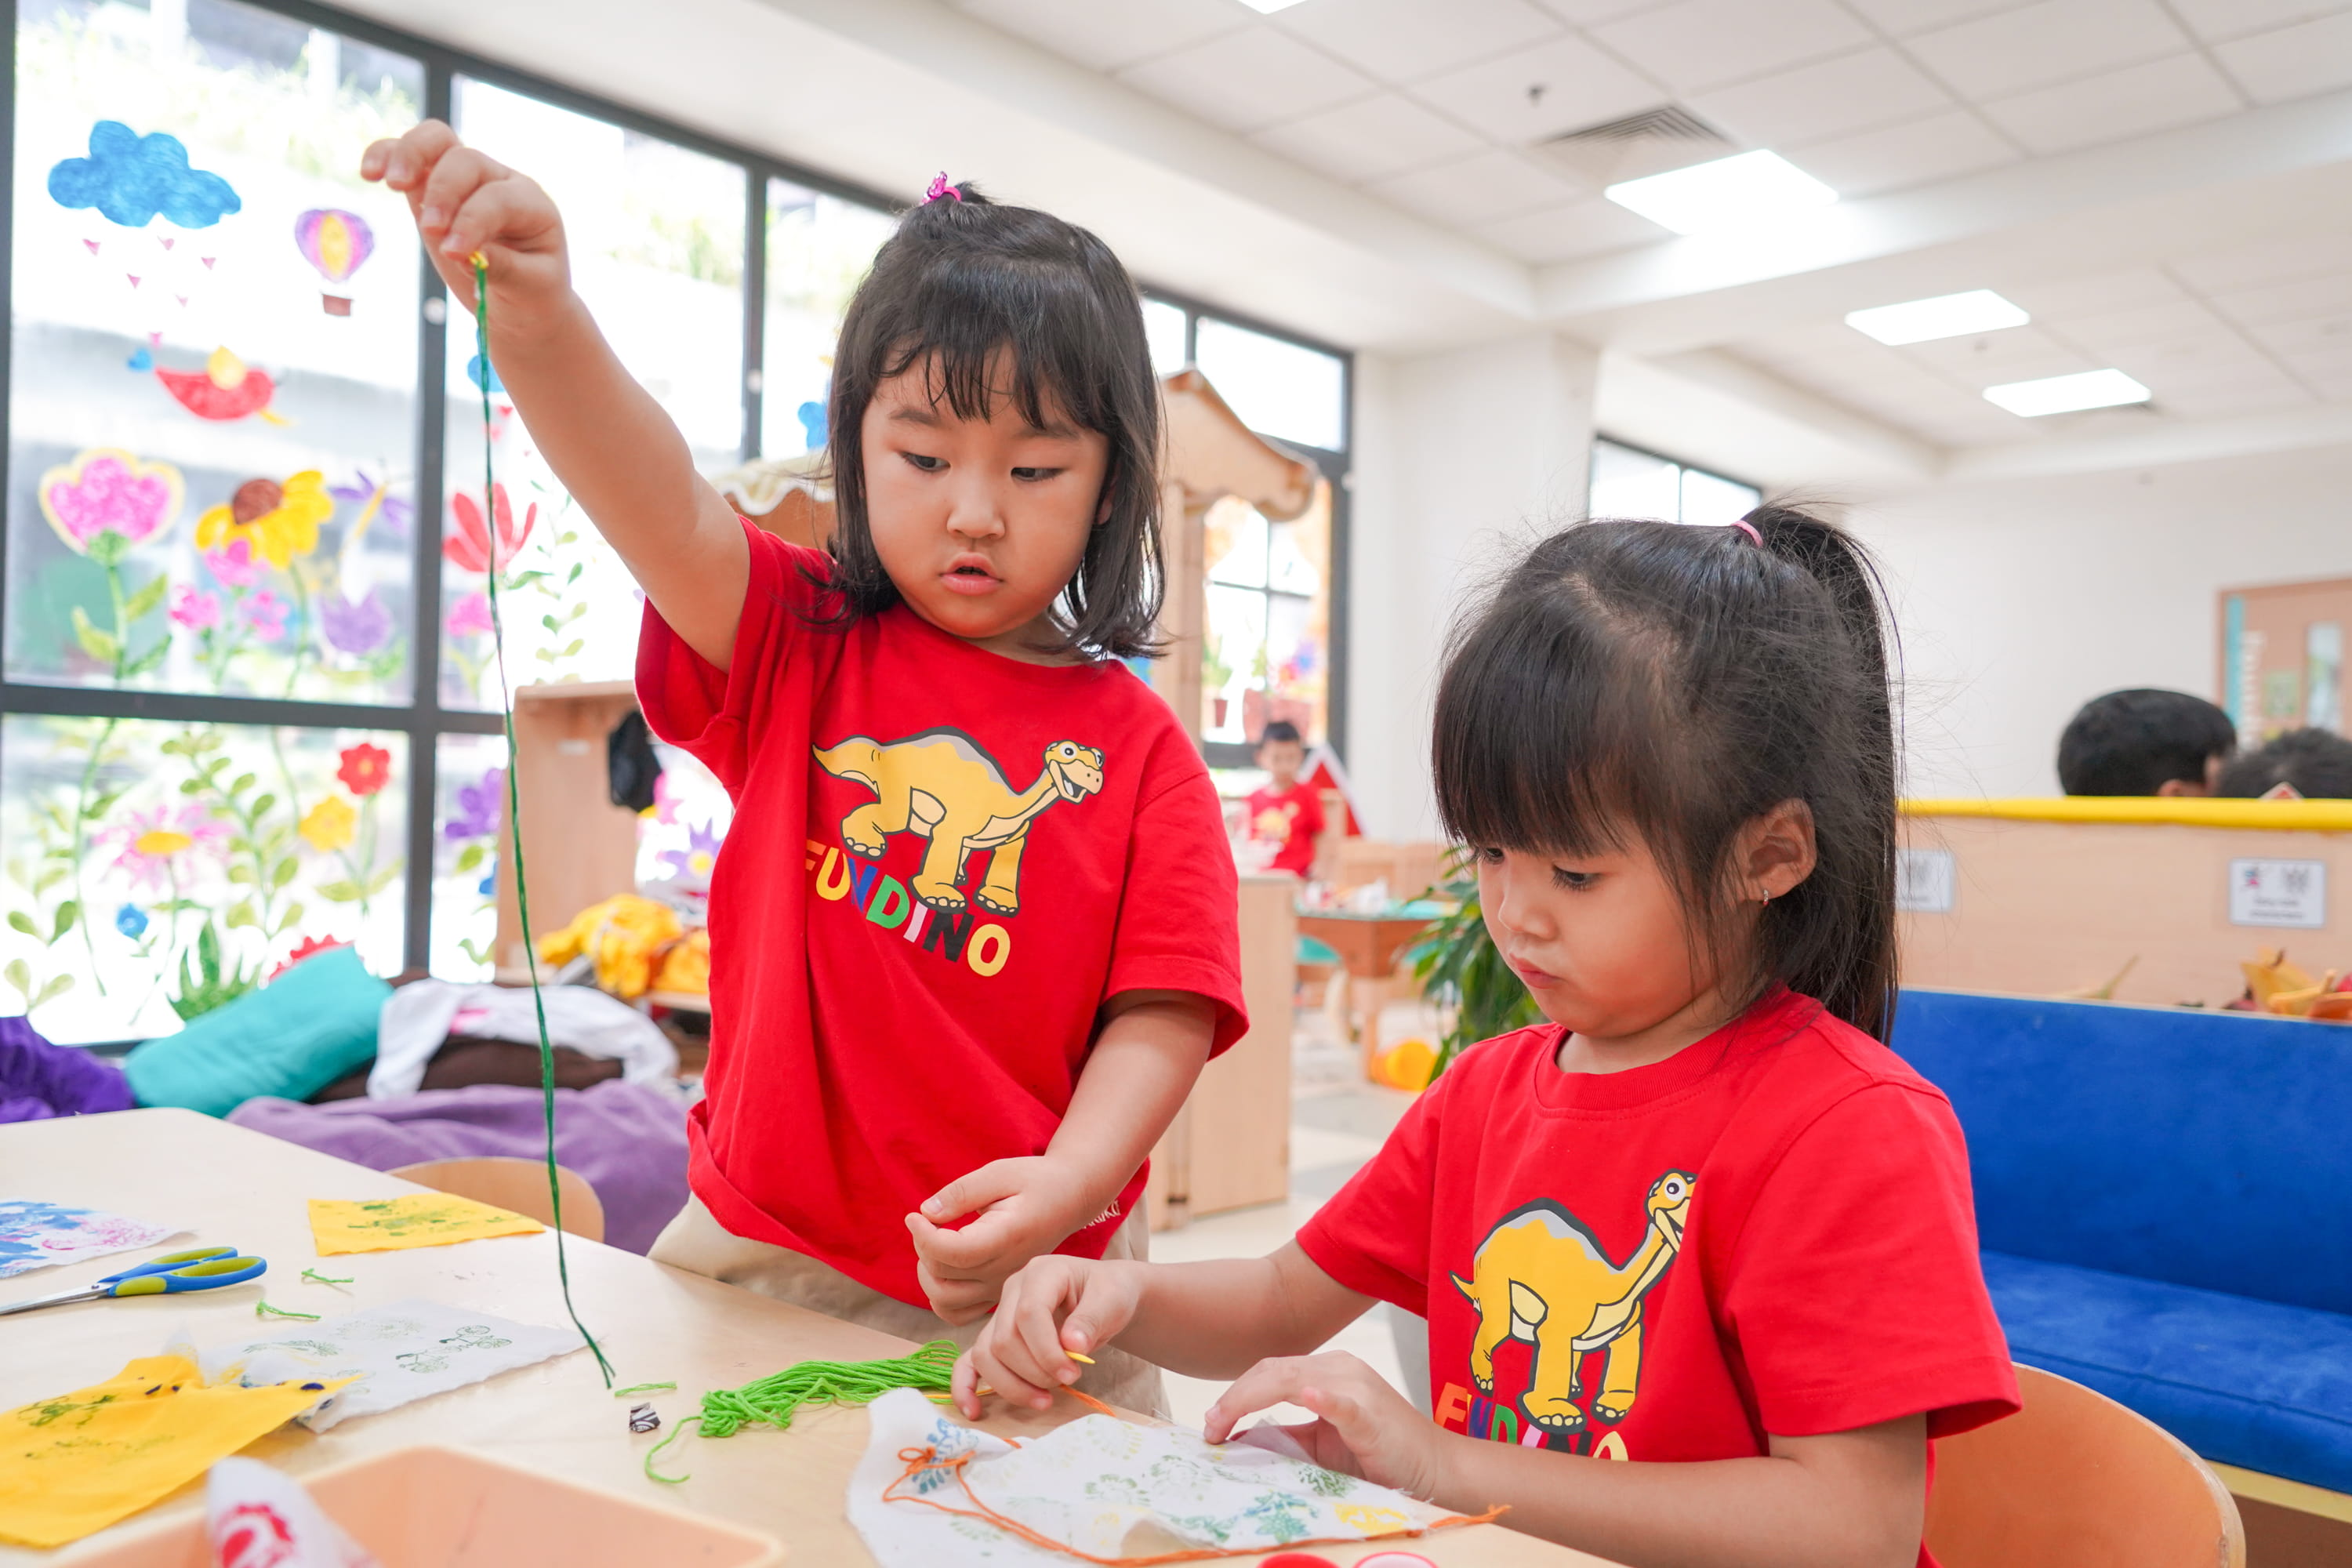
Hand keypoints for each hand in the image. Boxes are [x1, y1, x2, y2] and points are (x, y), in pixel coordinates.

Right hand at [360, 121, 569, 326]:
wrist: (522, 298)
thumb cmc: (532, 291)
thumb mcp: (529, 287)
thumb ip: (501, 268)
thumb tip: (460, 252)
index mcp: (531, 204)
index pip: (497, 199)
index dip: (472, 221)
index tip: (452, 253)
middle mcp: (499, 180)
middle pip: (466, 160)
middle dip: (444, 192)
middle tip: (429, 230)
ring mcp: (464, 179)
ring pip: (437, 140)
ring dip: (411, 155)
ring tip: (392, 183)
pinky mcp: (432, 186)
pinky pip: (407, 155)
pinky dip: (386, 155)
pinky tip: (369, 172)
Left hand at [905, 1156, 1097, 1323]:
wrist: (1070, 1199)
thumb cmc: (1034, 1181)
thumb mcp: (1000, 1173)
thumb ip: (962, 1192)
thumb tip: (926, 1212)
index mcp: (1006, 1237)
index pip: (952, 1253)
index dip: (923, 1236)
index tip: (914, 1215)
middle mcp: (1004, 1270)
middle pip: (942, 1276)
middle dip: (923, 1246)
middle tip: (929, 1220)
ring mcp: (1001, 1287)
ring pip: (944, 1301)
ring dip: (928, 1274)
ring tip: (936, 1244)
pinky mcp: (997, 1294)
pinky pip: (957, 1313)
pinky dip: (941, 1297)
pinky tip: (945, 1266)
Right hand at [951, 1255, 1141, 1415]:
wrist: (1104, 1298)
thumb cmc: (1109, 1294)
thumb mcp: (1113, 1300)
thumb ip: (1093, 1319)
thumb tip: (1072, 1344)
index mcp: (1041, 1273)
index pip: (1029, 1314)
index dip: (1047, 1351)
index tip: (1072, 1374)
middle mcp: (1012, 1290)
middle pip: (1004, 1339)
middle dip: (1035, 1371)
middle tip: (1067, 1381)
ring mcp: (1000, 1314)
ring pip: (986, 1355)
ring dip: (1012, 1385)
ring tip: (1044, 1400)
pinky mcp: (994, 1338)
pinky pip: (968, 1361)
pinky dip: (966, 1386)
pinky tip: (974, 1411)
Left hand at [1205, 1353, 1450, 1502]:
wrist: (1434, 1467)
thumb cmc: (1377, 1455)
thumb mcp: (1321, 1441)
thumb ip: (1284, 1435)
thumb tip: (1236, 1440)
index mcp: (1326, 1369)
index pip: (1269, 1372)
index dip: (1234, 1395)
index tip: (1210, 1426)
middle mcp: (1339, 1366)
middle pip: (1273, 1371)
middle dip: (1234, 1398)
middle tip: (1208, 1429)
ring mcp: (1357, 1386)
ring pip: (1293, 1380)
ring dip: (1252, 1399)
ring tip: (1224, 1421)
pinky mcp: (1372, 1413)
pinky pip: (1343, 1401)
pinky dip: (1324, 1398)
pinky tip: (1309, 1397)